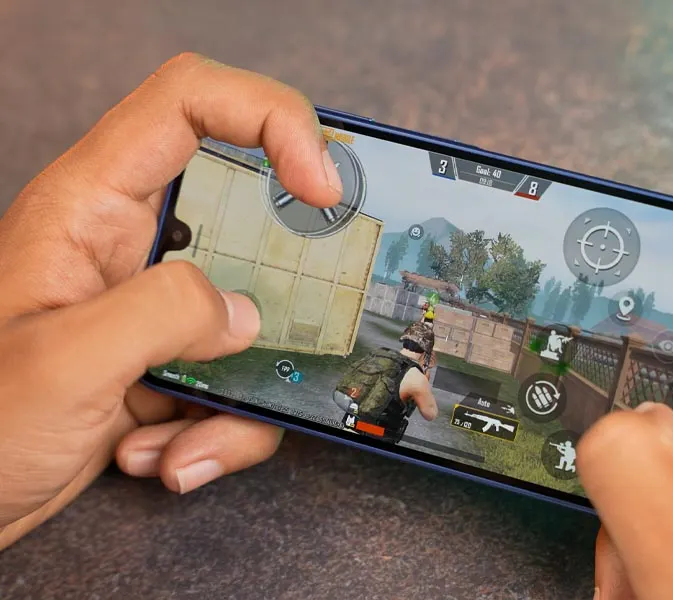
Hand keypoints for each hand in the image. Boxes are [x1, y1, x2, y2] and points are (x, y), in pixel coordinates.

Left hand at [0, 53, 341, 548]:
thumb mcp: (63, 361)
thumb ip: (162, 314)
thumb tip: (243, 314)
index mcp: (92, 208)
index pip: (192, 104)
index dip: (270, 119)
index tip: (320, 188)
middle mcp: (130, 246)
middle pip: (245, 211)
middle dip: (286, 270)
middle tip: (307, 309)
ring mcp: (153, 308)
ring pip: (252, 316)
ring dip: (240, 391)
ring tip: (181, 440)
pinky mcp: (168, 360)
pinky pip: (237, 378)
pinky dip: (219, 429)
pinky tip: (163, 455)